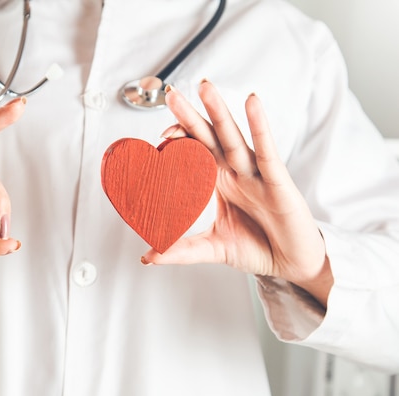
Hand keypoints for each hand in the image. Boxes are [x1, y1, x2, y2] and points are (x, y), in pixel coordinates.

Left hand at [141, 81, 332, 305]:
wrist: (292, 264)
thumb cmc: (258, 248)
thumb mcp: (213, 248)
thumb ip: (182, 250)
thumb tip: (147, 257)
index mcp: (219, 181)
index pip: (195, 152)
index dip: (179, 140)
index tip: (160, 136)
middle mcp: (236, 171)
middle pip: (209, 136)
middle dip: (191, 114)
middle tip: (171, 93)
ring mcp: (257, 173)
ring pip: (234, 137)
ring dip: (219, 111)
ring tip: (205, 87)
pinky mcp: (278, 181)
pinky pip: (267, 151)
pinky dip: (260, 126)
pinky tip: (252, 102)